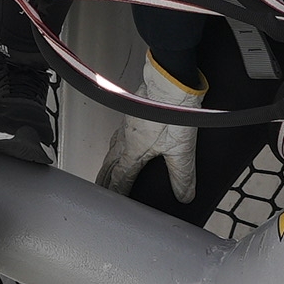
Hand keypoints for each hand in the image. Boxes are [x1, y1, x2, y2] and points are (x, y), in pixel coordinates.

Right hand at [94, 58, 201, 201]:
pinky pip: (118, 133)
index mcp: (134, 150)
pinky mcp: (133, 111)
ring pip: (112, 147)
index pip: (122, 177)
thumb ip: (182, 176)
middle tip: (100, 189)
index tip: (115, 201)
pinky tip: (125, 140)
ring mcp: (127, 123)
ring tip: (108, 168)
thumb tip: (184, 195)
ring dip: (108, 161)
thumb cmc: (174, 110)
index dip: (118, 191)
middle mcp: (126, 137)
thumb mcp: (181, 150)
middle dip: (104, 179)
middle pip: (110, 164)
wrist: (170, 81)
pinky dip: (116, 144)